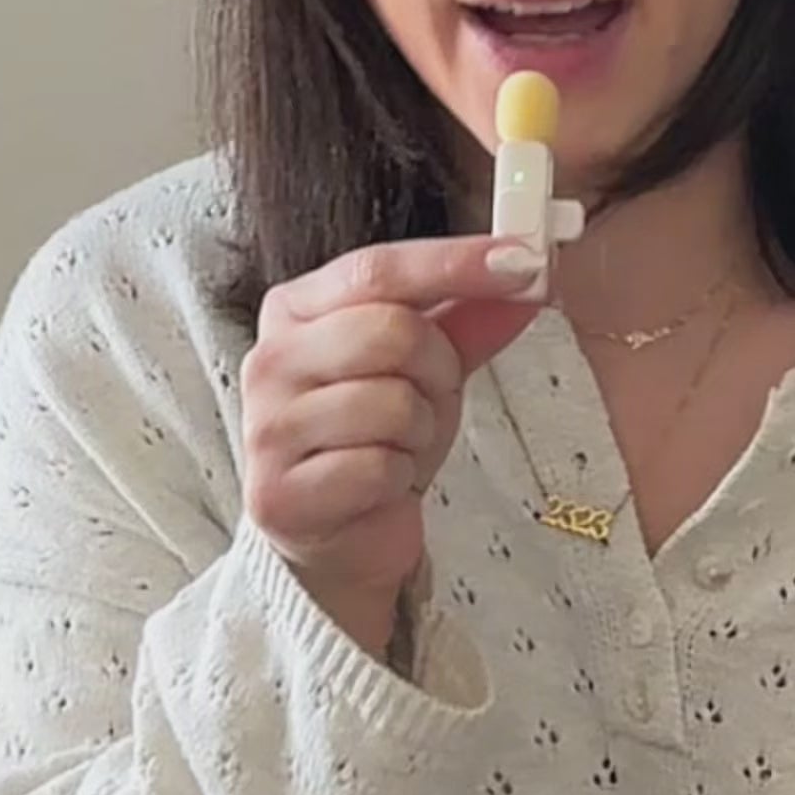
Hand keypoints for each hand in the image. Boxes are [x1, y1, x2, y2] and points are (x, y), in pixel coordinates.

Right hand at [241, 232, 545, 657]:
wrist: (341, 533)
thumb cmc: (375, 435)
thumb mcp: (427, 366)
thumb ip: (469, 317)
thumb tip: (527, 277)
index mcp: (294, 308)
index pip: (377, 269)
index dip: (456, 263)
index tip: (526, 260)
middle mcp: (270, 359)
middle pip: (392, 333)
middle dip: (438, 370)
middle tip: (430, 399)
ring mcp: (267, 427)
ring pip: (392, 404)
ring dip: (419, 431)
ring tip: (398, 446)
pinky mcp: (279, 493)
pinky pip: (378, 468)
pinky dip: (398, 477)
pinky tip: (378, 484)